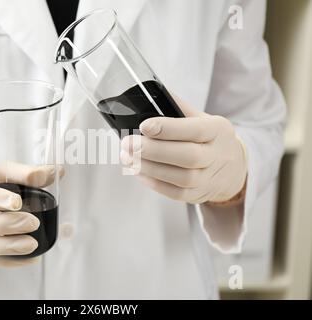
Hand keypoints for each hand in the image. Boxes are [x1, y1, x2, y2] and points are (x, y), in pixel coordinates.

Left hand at [121, 97, 246, 203]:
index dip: (169, 129)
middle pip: (187, 156)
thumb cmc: (210, 139)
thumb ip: (178, 108)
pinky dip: (154, 183)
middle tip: (128, 143)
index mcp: (217, 131)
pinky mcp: (198, 195)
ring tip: (127, 157)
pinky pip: (175, 193)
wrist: (234, 169)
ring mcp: (208, 179)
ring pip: (180, 177)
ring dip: (149, 168)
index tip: (144, 126)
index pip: (195, 130)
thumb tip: (148, 93)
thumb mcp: (203, 118)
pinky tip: (137, 171)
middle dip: (153, 150)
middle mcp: (216, 156)